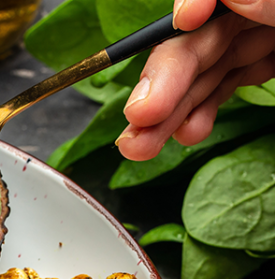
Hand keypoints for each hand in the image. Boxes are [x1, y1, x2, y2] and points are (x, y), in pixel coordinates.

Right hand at [116, 0, 274, 160]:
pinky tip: (184, 132)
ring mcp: (258, 37)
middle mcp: (253, 9)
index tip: (185, 19)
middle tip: (139, 114)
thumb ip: (274, 1)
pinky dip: (201, 111)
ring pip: (203, 72)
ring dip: (168, 113)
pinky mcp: (264, 59)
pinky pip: (226, 84)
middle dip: (163, 79)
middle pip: (196, 41)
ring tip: (141, 143)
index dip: (190, 6)